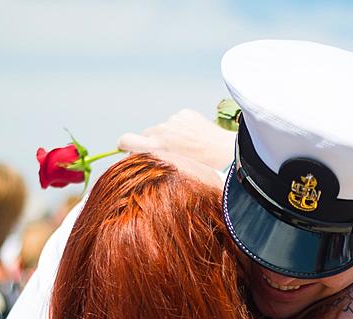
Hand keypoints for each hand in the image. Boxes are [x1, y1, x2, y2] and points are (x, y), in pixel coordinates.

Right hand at [119, 108, 235, 174]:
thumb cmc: (202, 170)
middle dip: (155, 142)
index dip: (125, 144)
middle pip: (147, 134)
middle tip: (172, 154)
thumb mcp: (173, 171)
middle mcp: (161, 131)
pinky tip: (197, 138)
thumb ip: (156, 162)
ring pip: (165, 128)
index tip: (128, 148)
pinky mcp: (185, 114)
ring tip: (190, 148)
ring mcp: (173, 120)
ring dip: (172, 136)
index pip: (126, 140)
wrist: (227, 154)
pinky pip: (178, 121)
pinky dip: (184, 128)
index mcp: (156, 147)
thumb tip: (142, 159)